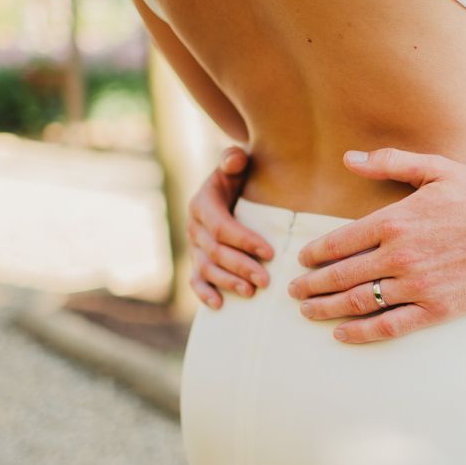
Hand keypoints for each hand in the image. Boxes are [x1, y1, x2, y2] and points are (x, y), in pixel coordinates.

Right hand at [187, 146, 274, 308]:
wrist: (230, 186)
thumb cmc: (239, 176)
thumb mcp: (236, 163)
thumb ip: (234, 159)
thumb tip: (235, 161)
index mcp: (202, 204)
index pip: (222, 227)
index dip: (245, 241)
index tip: (271, 252)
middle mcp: (194, 227)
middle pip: (215, 252)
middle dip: (241, 267)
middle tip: (266, 281)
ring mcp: (194, 247)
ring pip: (206, 269)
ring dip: (228, 282)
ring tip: (251, 293)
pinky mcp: (196, 261)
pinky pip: (196, 280)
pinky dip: (204, 294)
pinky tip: (219, 305)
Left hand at [288, 148, 465, 343]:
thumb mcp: (433, 168)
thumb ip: (388, 163)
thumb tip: (348, 158)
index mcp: (394, 220)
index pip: (339, 242)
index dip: (314, 254)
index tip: (301, 260)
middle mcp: (400, 255)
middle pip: (341, 275)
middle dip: (311, 285)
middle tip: (293, 291)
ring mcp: (417, 285)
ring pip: (359, 302)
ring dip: (326, 309)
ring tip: (307, 312)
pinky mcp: (436, 309)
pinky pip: (390, 325)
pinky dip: (361, 333)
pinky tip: (341, 334)